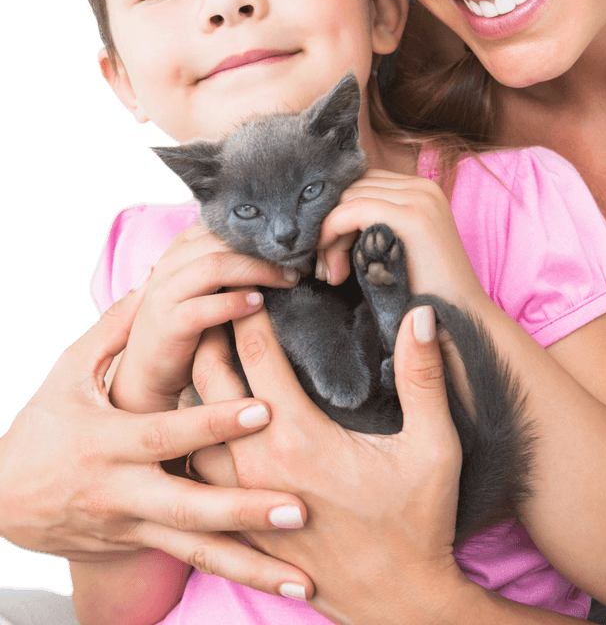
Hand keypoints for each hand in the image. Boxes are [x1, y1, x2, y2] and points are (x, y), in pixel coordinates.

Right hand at [0, 282, 311, 593]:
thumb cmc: (41, 429)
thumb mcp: (67, 374)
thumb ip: (114, 331)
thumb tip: (152, 282)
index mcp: (108, 443)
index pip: (168, 433)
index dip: (215, 422)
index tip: (264, 407)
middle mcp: (123, 492)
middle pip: (188, 506)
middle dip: (245, 510)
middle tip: (299, 509)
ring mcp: (132, 527)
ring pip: (196, 550)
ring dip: (253, 565)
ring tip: (304, 578)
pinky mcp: (139, 547)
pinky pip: (192, 560)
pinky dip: (235, 573)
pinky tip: (279, 584)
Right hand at [110, 220, 303, 413]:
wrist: (149, 369)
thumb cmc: (187, 322)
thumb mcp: (206, 285)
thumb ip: (230, 263)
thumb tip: (278, 247)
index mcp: (182, 248)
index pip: (223, 225)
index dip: (259, 231)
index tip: (292, 241)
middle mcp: (170, 264)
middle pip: (223, 241)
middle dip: (264, 250)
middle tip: (299, 261)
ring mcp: (165, 293)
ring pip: (214, 266)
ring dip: (257, 271)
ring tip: (287, 280)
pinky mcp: (167, 324)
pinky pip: (203, 307)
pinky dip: (233, 303)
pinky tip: (259, 305)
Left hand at [192, 303, 470, 622]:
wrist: (400, 606)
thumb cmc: (418, 523)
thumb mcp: (434, 446)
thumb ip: (423, 375)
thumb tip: (422, 315)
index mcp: (298, 437)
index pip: (254, 351)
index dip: (248, 307)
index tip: (251, 276)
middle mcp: (257, 465)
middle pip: (207, 379)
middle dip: (207, 332)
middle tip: (216, 299)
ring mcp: (242, 499)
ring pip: (191, 427)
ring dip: (194, 386)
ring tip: (201, 351)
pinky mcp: (240, 525)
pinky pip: (197, 469)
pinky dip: (193, 434)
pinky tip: (201, 418)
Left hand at [317, 170, 485, 308]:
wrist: (463, 323)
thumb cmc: (424, 296)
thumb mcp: (395, 250)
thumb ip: (372, 228)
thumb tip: (324, 221)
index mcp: (420, 190)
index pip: (361, 184)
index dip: (337, 214)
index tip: (327, 255)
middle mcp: (422, 186)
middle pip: (352, 187)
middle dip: (329, 225)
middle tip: (327, 270)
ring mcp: (419, 198)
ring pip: (348, 198)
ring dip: (328, 235)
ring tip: (332, 275)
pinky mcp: (412, 217)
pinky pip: (352, 211)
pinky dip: (331, 232)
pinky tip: (330, 264)